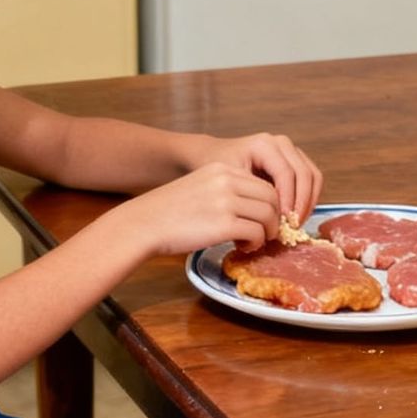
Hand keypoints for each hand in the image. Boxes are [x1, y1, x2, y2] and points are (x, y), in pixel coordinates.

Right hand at [114, 162, 281, 257]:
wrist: (142, 224)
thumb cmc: (167, 213)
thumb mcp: (199, 189)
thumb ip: (226, 193)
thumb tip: (252, 211)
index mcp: (222, 170)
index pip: (262, 183)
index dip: (269, 204)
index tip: (263, 220)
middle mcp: (227, 181)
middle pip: (272, 198)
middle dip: (274, 219)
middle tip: (265, 233)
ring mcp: (226, 202)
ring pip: (268, 216)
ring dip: (266, 233)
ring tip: (252, 242)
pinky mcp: (224, 224)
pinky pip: (256, 233)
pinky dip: (255, 244)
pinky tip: (242, 247)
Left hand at [190, 132, 323, 225]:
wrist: (214, 155)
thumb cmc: (217, 167)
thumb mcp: (228, 181)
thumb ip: (247, 198)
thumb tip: (268, 223)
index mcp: (265, 145)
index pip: (286, 174)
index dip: (288, 199)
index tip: (284, 221)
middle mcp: (282, 144)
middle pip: (305, 174)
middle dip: (302, 203)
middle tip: (293, 226)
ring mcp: (291, 151)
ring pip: (314, 177)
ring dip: (309, 202)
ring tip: (296, 223)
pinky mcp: (296, 161)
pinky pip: (312, 179)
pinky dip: (309, 199)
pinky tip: (297, 216)